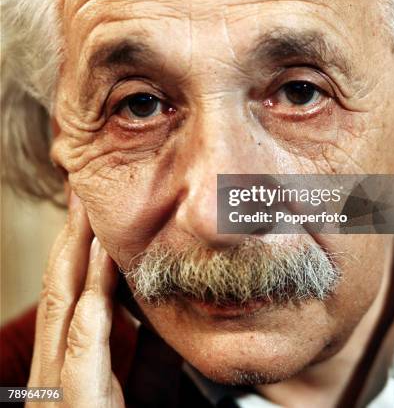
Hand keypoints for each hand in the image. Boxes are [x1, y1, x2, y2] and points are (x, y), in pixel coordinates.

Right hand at [27, 192, 123, 407]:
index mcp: (61, 364)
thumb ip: (133, 348)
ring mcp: (55, 391)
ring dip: (75, 259)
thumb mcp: (127, 386)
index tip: (85, 213)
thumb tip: (152, 304)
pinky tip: (98, 284)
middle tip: (81, 196)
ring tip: (88, 220)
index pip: (64, 294)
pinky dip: (89, 313)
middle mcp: (50, 371)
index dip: (72, 249)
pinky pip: (81, 355)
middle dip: (69, 239)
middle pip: (58, 289)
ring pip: (61, 310)